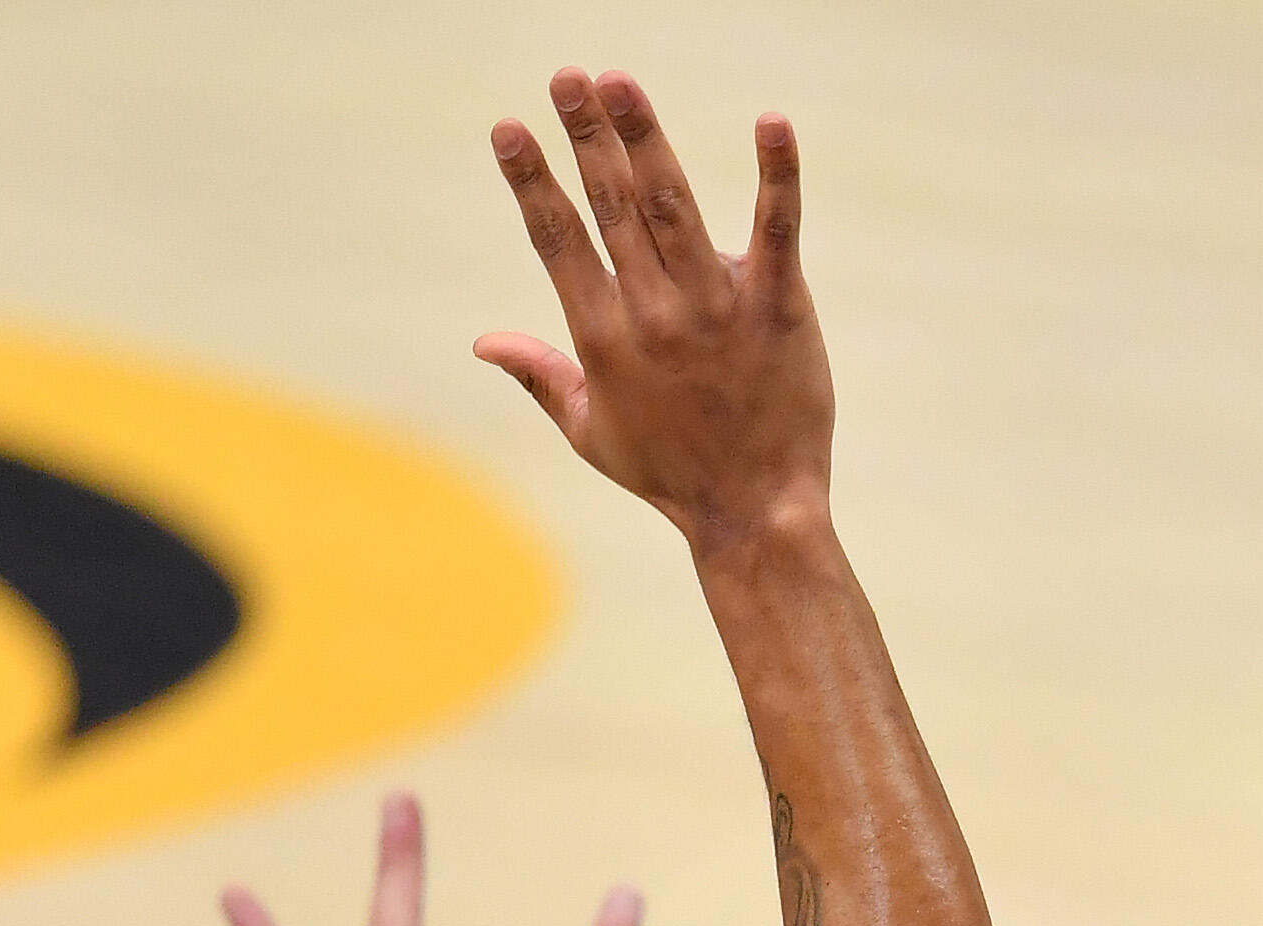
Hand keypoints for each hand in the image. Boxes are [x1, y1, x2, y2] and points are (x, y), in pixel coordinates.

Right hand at [479, 70, 829, 551]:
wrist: (756, 512)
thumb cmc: (670, 474)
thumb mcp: (590, 432)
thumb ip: (539, 375)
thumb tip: (483, 341)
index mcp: (603, 336)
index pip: (558, 240)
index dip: (531, 181)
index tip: (508, 128)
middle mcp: (654, 313)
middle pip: (611, 206)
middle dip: (585, 136)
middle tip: (567, 76)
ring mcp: (717, 308)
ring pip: (674, 205)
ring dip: (646, 138)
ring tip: (619, 82)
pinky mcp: (780, 310)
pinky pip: (778, 231)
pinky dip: (778, 175)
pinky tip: (772, 122)